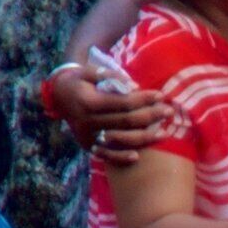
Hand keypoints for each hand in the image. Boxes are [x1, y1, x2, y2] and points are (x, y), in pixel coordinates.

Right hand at [40, 62, 170, 165]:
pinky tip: (138, 156)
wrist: (58, 95)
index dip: (144, 99)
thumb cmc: (79, 80)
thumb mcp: (89, 70)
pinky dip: (121, 157)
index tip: (160, 95)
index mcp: (88, 101)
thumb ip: (110, 75)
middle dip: (150, 116)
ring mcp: (87, 136)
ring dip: (144, 137)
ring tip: (164, 133)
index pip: (123, 102)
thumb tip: (134, 87)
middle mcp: (87, 121)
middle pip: (126, 121)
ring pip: (121, 140)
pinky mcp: (88, 146)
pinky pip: (106, 155)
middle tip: (169, 112)